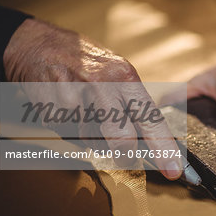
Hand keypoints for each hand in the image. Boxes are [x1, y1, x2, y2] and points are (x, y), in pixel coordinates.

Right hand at [3, 18, 181, 178]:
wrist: (41, 46)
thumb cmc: (89, 64)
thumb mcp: (119, 73)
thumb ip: (134, 104)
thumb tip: (150, 142)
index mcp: (124, 77)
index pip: (150, 118)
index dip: (163, 147)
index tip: (173, 169)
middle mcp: (101, 86)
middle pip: (121, 138)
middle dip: (126, 154)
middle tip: (127, 156)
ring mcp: (74, 98)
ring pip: (93, 140)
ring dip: (94, 135)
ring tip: (88, 109)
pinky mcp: (52, 110)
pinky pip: (71, 136)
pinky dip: (75, 129)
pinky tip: (72, 109)